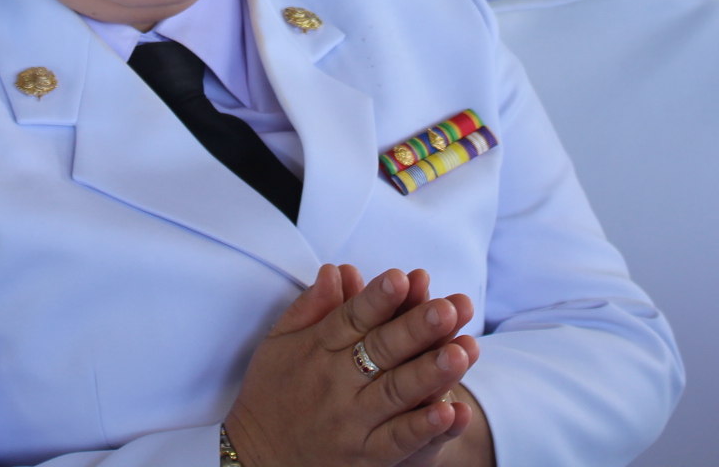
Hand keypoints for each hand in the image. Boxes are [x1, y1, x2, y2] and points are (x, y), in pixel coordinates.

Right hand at [225, 265, 479, 466]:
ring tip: (462, 351)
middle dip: (416, 328)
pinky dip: (423, 427)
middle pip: (382, 350)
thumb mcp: (280, 342)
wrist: (256, 460)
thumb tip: (336, 269)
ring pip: (396, 392)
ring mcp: (352, 421)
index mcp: (318, 349)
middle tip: (449, 308)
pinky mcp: (365, 455)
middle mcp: (336, 383)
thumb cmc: (272, 392)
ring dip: (431, 372)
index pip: (352, 317)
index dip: (377, 298)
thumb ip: (310, 306)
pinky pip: (397, 440)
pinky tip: (450, 410)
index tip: (402, 277)